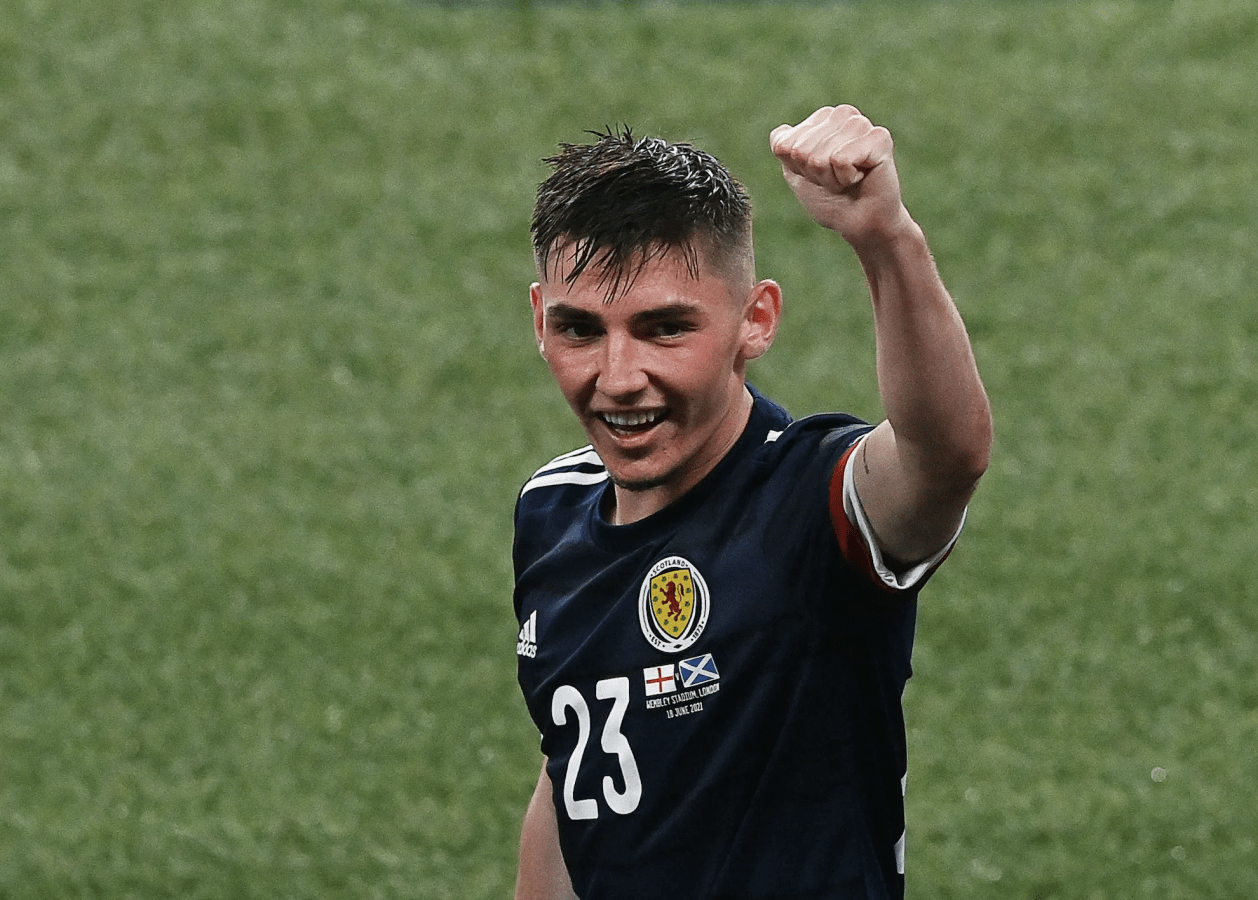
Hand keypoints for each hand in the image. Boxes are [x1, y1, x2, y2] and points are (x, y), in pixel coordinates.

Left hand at [770, 105, 910, 245]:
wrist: (860, 223)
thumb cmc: (831, 199)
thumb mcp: (798, 174)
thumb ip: (785, 149)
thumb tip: (780, 131)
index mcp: (822, 118)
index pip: (785, 144)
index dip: (798, 169)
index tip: (820, 175)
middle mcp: (842, 114)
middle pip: (801, 150)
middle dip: (815, 174)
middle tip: (836, 180)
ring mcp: (861, 123)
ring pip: (820, 155)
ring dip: (830, 178)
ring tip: (848, 180)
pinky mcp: (879, 137)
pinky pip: (840, 160)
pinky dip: (845, 178)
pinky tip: (860, 177)